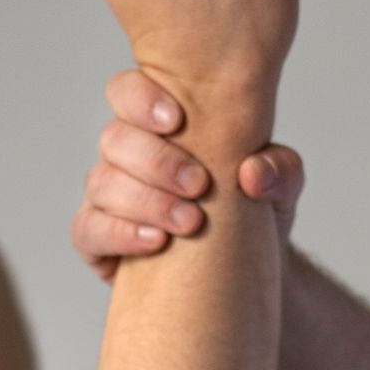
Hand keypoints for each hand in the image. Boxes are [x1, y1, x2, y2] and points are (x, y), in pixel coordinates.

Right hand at [73, 66, 307, 281]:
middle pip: (115, 138)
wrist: (243, 277)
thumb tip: (252, 172)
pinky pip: (89, 230)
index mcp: (159, 126)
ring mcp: (108, 197)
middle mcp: (127, 156)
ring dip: (147, 201)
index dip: (141, 99)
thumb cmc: (253, 215)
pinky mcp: (98, 240)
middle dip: (157, 160)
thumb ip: (279, 169)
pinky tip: (156, 243)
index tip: (176, 119)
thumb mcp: (280, 188)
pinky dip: (121, 233)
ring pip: (103, 183)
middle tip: (199, 184)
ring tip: (190, 222)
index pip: (128, 92)